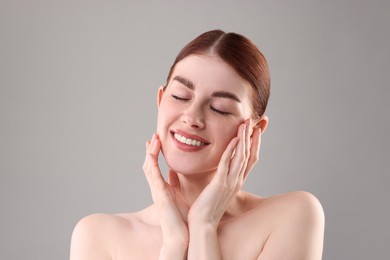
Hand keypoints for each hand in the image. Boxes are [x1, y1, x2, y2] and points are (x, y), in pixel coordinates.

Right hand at [143, 134, 188, 253]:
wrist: (179, 234)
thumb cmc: (179, 216)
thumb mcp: (177, 194)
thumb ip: (174, 182)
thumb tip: (173, 171)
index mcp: (161, 186)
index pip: (154, 166)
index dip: (153, 152)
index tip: (155, 140)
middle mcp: (156, 187)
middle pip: (149, 163)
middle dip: (150, 149)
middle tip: (153, 135)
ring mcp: (156, 190)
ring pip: (149, 167)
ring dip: (150, 152)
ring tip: (153, 139)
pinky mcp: (159, 193)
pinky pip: (153, 176)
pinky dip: (151, 163)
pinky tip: (151, 154)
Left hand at [187, 119, 262, 226]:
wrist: (202, 225)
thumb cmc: (205, 209)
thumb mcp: (214, 190)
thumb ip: (216, 178)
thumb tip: (212, 169)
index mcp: (236, 182)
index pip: (249, 160)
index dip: (254, 145)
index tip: (256, 131)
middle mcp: (236, 181)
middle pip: (249, 155)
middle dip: (252, 137)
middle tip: (254, 122)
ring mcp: (229, 182)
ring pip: (241, 157)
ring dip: (244, 139)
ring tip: (245, 124)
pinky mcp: (219, 184)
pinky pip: (227, 164)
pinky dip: (231, 151)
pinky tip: (234, 139)